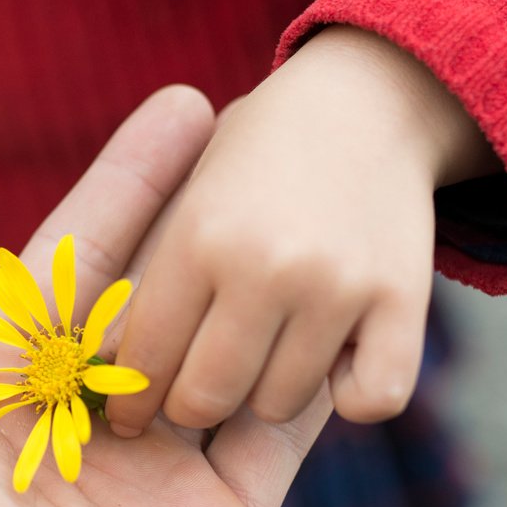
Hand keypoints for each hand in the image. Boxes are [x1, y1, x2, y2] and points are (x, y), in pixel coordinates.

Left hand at [0, 87, 331, 506]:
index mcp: (1, 390)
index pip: (80, 260)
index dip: (129, 183)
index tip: (183, 106)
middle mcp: (83, 427)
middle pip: (165, 297)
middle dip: (212, 216)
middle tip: (271, 128)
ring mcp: (158, 479)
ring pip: (227, 352)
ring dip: (271, 283)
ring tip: (321, 199)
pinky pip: (278, 435)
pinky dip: (315, 378)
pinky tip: (353, 308)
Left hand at [108, 25, 498, 433]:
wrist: (371, 94)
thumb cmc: (260, 148)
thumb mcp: (192, 190)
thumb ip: (147, 272)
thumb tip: (104, 358)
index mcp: (196, 233)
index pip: (142, 355)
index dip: (130, 394)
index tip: (127, 412)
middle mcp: (263, 263)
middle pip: (204, 395)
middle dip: (189, 405)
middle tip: (194, 394)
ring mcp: (336, 284)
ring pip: (279, 403)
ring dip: (267, 394)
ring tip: (265, 358)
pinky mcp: (402, 300)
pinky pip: (372, 398)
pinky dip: (353, 395)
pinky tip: (336, 367)